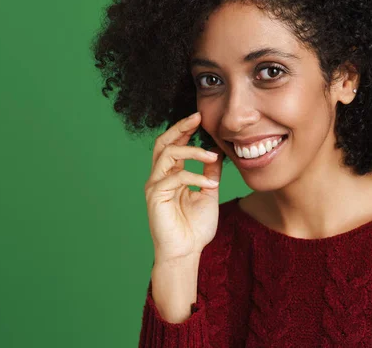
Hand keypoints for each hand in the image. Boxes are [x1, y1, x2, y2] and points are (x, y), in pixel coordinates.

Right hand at [144, 112, 223, 266]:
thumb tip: (216, 152)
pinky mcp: (155, 197)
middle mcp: (159, 177)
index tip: (201, 118)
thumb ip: (210, 172)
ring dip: (191, 151)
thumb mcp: (208, 192)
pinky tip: (209, 183)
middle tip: (197, 117)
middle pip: (163, 142)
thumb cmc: (195, 227)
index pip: (173, 145)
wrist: (187, 252)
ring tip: (212, 156)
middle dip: (179, 127)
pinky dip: (194, 176)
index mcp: (171, 175)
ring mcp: (155, 186)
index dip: (184, 129)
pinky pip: (174, 177)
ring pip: (167, 154)